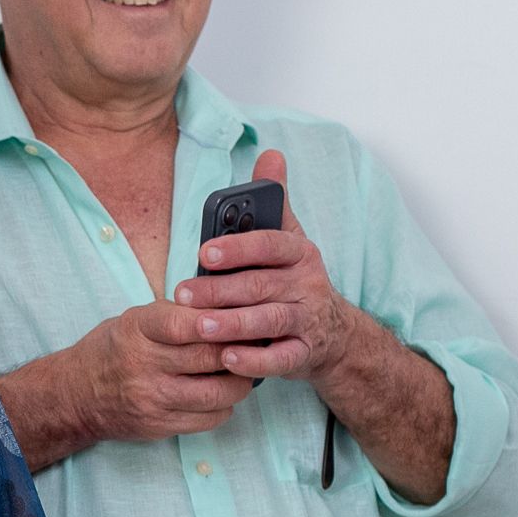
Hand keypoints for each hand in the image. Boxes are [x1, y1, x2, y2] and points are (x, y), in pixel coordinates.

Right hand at [65, 301, 260, 441]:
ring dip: (240, 382)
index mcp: (136, 330)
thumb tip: (227, 310)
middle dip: (240, 349)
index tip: (241, 317)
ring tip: (243, 371)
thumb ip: (175, 316)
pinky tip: (221, 394)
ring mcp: (151, 398)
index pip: (184, 324)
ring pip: (217, 393)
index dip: (219, 321)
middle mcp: (142, 364)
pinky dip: (225, 405)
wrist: (77, 395)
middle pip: (208, 357)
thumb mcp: (134, 320)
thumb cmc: (114, 350)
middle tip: (257, 343)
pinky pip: (210, 419)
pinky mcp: (160, 425)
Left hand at [172, 150, 355, 384]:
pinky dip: (257, 361)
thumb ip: (273, 202)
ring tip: (202, 326)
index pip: (270, 244)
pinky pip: (282, 359)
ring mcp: (308, 321)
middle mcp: (307, 285)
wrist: (334, 332)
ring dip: (234, 325)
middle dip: (220, 290)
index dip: (238, 248)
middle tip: (183, 293)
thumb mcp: (288, 238)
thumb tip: (270, 154)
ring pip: (270, 322)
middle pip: (261, 286)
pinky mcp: (305, 354)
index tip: (204, 251)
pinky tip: (229, 360)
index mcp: (299, 253)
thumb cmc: (295, 280)